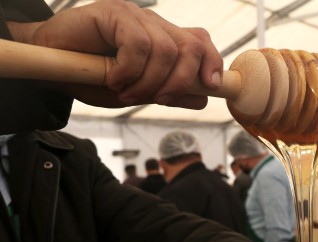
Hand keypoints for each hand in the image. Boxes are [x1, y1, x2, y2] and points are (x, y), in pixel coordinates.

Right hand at [7, 0, 221, 108]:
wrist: (50, 63)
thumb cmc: (91, 76)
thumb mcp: (136, 92)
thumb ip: (168, 92)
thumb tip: (202, 98)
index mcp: (163, 39)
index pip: (200, 42)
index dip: (212, 62)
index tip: (211, 86)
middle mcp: (154, 24)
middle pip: (191, 47)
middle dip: (180, 81)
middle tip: (156, 100)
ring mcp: (135, 15)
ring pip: (166, 50)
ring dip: (148, 82)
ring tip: (125, 92)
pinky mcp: (114, 11)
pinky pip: (138, 44)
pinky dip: (129, 70)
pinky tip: (113, 78)